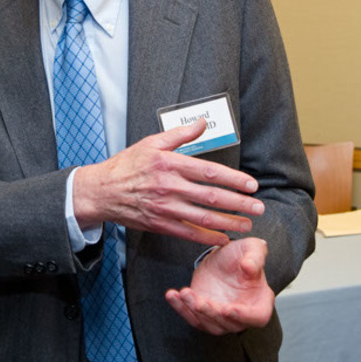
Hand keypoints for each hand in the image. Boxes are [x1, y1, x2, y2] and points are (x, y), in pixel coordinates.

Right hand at [72, 119, 263, 246]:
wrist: (101, 191)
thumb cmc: (127, 165)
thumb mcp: (152, 143)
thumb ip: (180, 135)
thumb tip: (202, 122)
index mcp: (170, 164)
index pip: (210, 172)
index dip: (234, 180)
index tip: (252, 185)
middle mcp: (170, 187)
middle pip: (212, 197)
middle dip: (239, 203)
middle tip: (259, 207)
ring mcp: (165, 208)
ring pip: (203, 218)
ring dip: (229, 222)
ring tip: (247, 224)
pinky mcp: (160, 224)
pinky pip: (188, 233)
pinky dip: (207, 238)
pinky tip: (223, 238)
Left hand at [165, 237, 273, 334]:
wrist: (222, 258)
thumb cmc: (243, 254)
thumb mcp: (252, 248)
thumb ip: (256, 256)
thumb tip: (249, 267)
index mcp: (260, 301)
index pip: (258, 317)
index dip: (245, 316)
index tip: (230, 309)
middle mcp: (242, 314)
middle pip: (229, 324)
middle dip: (212, 313)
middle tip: (199, 301)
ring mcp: (221, 317)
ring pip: (208, 324)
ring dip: (194, 311)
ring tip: (184, 293)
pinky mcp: (203, 314)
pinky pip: (192, 317)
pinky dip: (180, 308)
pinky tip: (172, 295)